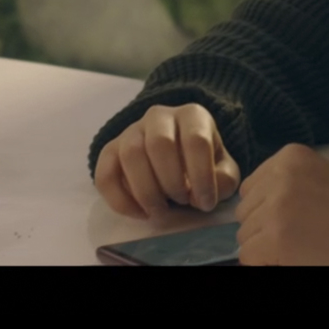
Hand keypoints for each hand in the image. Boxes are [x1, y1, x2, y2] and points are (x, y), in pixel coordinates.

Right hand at [94, 104, 240, 218]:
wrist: (176, 154)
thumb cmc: (202, 162)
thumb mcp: (223, 169)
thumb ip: (224, 179)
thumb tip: (202, 194)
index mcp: (192, 115)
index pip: (196, 140)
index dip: (201, 176)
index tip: (205, 203)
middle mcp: (159, 116)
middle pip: (159, 144)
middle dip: (171, 181)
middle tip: (181, 201)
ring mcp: (131, 131)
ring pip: (131, 155)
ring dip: (146, 190)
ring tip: (160, 210)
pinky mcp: (110, 150)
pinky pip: (105, 173)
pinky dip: (120, 200)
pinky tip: (140, 213)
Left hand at [234, 144, 328, 264]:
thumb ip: (299, 177)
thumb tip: (271, 193)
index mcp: (290, 157)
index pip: (251, 186)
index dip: (263, 207)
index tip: (282, 219)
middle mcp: (278, 177)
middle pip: (245, 210)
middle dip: (261, 226)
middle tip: (289, 236)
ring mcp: (274, 208)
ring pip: (245, 234)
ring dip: (263, 245)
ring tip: (292, 248)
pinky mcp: (273, 238)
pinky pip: (249, 256)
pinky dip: (263, 262)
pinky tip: (286, 259)